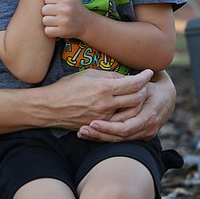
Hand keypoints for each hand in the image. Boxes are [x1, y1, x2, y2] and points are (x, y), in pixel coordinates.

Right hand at [37, 68, 152, 130]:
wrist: (50, 107)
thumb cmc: (67, 86)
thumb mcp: (88, 74)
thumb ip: (109, 76)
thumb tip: (126, 77)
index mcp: (104, 87)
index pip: (133, 83)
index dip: (145, 77)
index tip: (149, 72)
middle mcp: (106, 104)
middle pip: (137, 99)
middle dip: (145, 90)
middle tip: (145, 84)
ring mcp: (104, 117)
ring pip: (132, 112)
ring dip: (139, 104)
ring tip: (138, 96)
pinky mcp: (100, 125)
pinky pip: (120, 122)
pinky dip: (127, 114)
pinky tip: (127, 108)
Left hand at [42, 0, 89, 38]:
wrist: (86, 24)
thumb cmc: (75, 6)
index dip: (50, 2)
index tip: (55, 5)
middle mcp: (65, 9)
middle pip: (44, 10)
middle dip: (48, 12)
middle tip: (55, 14)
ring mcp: (64, 21)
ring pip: (44, 21)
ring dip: (48, 22)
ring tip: (56, 21)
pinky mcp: (63, 32)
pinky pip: (47, 31)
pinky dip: (50, 31)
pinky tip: (56, 28)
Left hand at [77, 70, 175, 141]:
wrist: (168, 98)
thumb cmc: (153, 88)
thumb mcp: (145, 86)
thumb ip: (133, 87)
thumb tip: (118, 81)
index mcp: (148, 116)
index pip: (126, 127)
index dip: (108, 127)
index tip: (92, 121)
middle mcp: (147, 129)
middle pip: (120, 137)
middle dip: (100, 135)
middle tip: (82, 130)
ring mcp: (144, 135)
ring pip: (118, 140)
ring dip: (99, 137)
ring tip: (81, 133)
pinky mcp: (139, 136)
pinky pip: (120, 139)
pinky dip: (105, 136)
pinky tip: (90, 134)